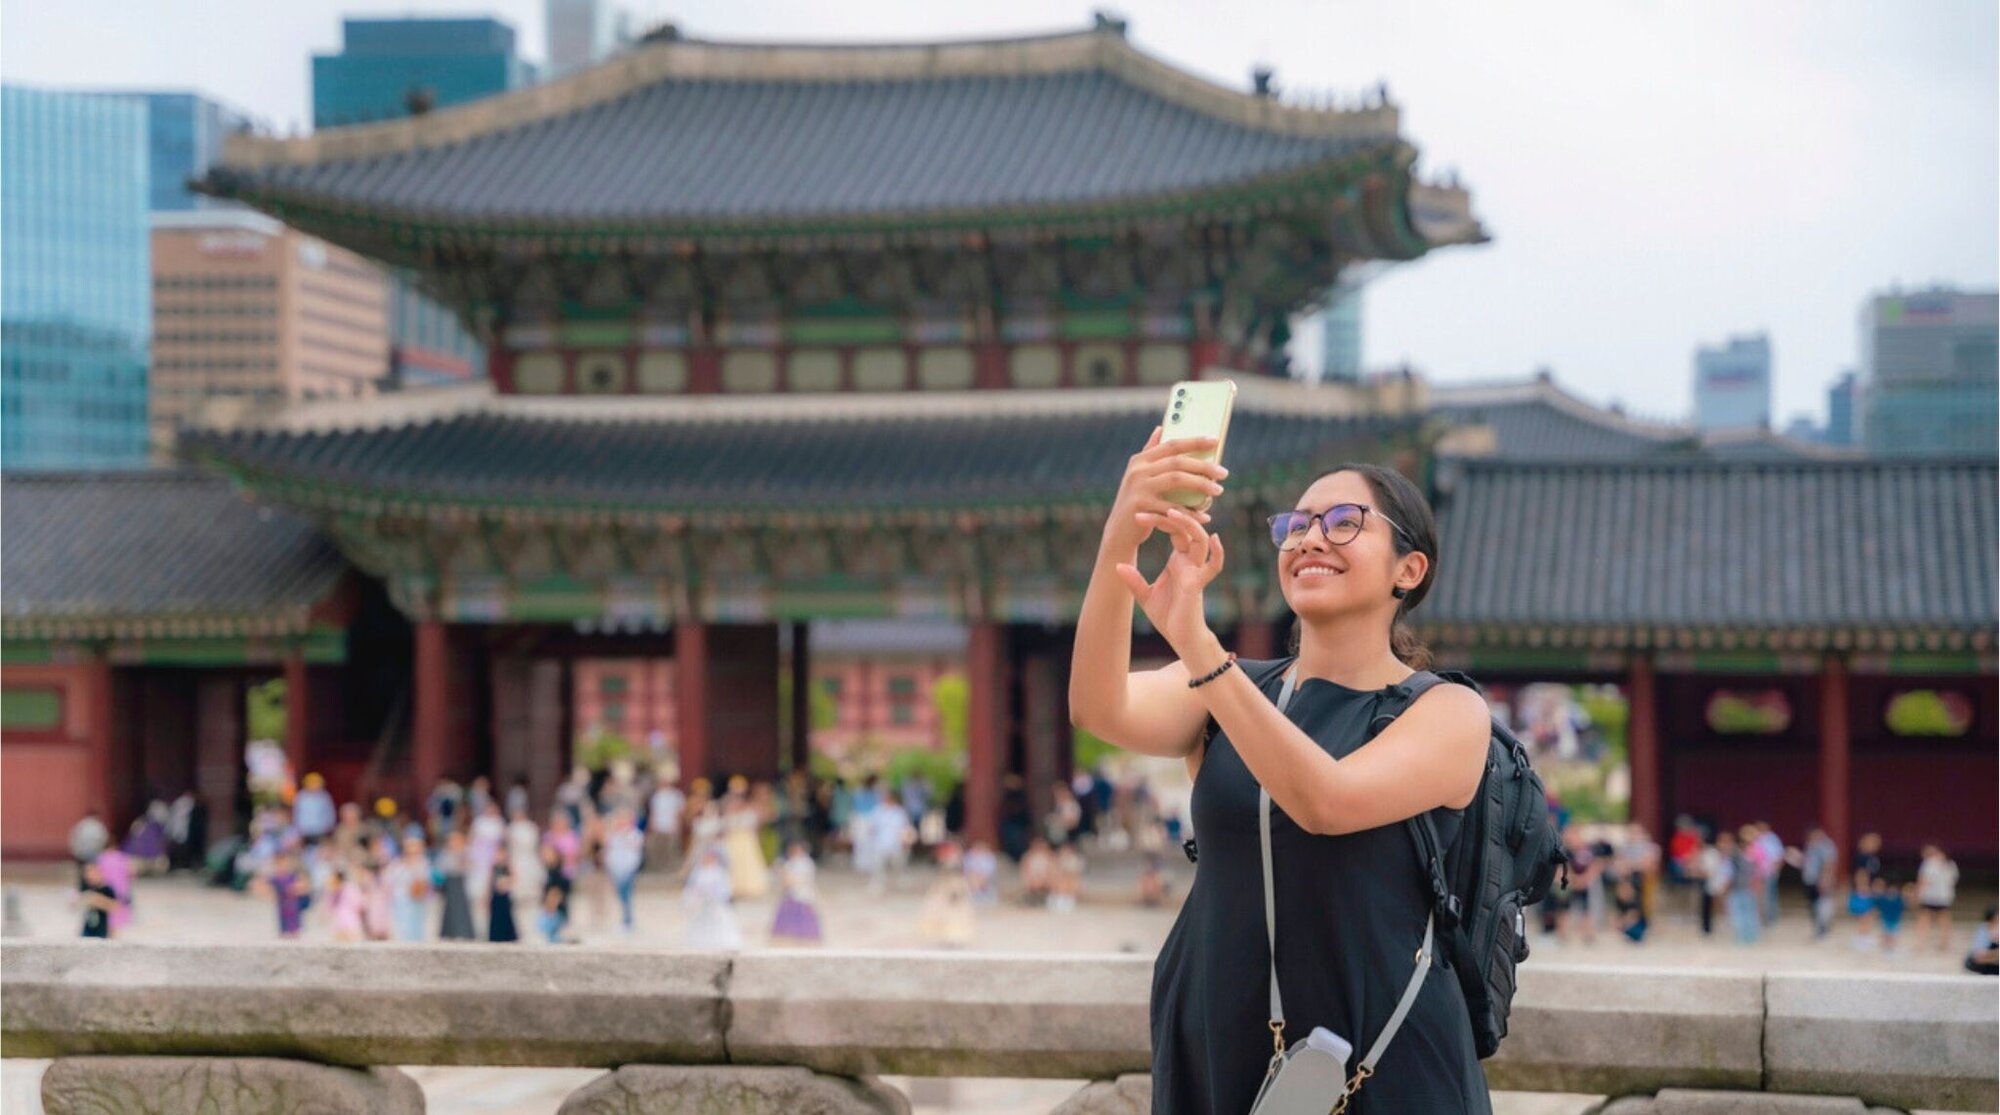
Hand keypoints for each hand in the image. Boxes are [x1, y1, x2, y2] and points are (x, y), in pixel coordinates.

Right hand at [1101, 425, 1226, 555]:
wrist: (1119, 532)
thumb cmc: (1137, 503)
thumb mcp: (1140, 476)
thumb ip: (1150, 453)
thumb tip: (1161, 428)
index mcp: (1140, 460)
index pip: (1171, 445)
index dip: (1194, 441)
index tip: (1215, 440)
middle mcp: (1138, 470)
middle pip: (1177, 462)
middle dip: (1203, 466)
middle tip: (1224, 473)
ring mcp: (1138, 487)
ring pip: (1177, 479)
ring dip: (1201, 484)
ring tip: (1218, 490)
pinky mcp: (1141, 506)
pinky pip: (1172, 508)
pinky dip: (1191, 512)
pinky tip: (1204, 516)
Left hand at [1113, 501, 1224, 660]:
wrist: (1180, 637)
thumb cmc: (1167, 616)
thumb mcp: (1145, 595)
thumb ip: (1133, 580)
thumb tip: (1118, 566)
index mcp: (1179, 560)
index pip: (1174, 530)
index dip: (1160, 519)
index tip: (1138, 515)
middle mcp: (1190, 561)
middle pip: (1186, 529)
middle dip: (1168, 517)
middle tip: (1144, 512)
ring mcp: (1196, 570)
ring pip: (1200, 539)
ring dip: (1188, 524)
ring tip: (1171, 512)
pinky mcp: (1198, 584)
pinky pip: (1213, 566)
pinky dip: (1218, 553)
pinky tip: (1216, 538)